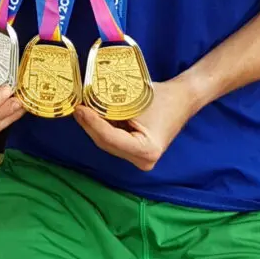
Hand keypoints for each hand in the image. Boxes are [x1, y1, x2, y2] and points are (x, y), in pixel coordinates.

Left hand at [73, 78, 199, 171]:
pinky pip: (112, 140)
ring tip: (81, 108)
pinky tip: (92, 114)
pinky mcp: (135, 153)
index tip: (79, 108)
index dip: (92, 123)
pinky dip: (102, 127)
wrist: (183, 98)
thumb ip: (109, 106)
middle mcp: (143, 161)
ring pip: (107, 142)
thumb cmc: (163, 97)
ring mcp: (139, 159)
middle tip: (76, 106)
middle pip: (106, 142)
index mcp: (146, 151)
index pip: (110, 138)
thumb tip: (83, 105)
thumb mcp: (134, 100)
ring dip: (93, 126)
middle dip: (89, 124)